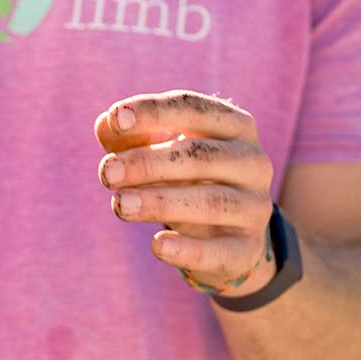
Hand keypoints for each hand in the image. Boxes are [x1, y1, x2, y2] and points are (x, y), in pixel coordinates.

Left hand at [95, 91, 274, 295]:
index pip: (194, 108)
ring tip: (119, 204)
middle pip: (199, 156)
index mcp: (235, 126)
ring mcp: (255, 207)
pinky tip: (156, 246)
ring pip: (210, 201)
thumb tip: (105, 123)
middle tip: (107, 172)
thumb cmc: (185, 179)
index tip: (116, 119)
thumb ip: (131, 136)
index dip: (154, 112)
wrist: (224, 236)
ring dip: (160, 203)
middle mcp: (253, 162)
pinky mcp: (247, 249)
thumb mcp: (158, 153)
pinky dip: (187, 249)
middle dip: (148, 162)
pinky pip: (219, 251)